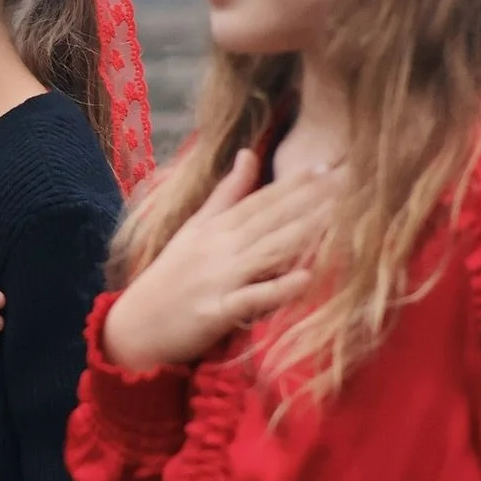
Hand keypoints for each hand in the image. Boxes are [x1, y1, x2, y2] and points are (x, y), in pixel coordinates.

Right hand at [103, 149, 338, 371]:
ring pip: (266, 252)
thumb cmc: (168, 279)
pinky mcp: (216, 313)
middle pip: (269, 221)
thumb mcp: (192, 230)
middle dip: (309, 200)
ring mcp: (218, 280)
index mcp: (213, 228)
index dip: (294, 184)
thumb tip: (248, 152)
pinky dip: (278, 288)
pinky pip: (252, 298)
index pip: (260, 201)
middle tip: (347, 181)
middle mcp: (217, 249)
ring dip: (301, 234)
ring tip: (337, 218)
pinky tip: (307, 279)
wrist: (133, 328)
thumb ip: (224, 194)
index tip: (328, 166)